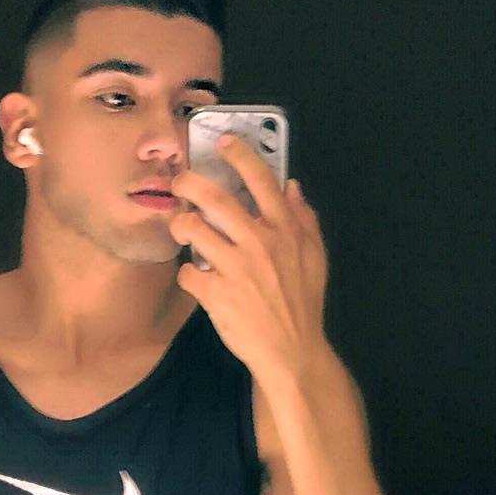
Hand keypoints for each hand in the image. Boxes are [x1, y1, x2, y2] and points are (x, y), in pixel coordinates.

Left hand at [168, 132, 328, 384]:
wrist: (292, 351)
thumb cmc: (303, 305)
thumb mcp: (315, 258)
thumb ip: (304, 219)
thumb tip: (291, 187)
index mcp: (285, 230)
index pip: (260, 179)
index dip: (238, 154)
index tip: (223, 143)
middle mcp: (259, 243)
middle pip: (213, 197)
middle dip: (188, 183)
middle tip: (179, 183)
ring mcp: (236, 268)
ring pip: (192, 229)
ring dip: (180, 225)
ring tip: (181, 230)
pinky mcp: (216, 294)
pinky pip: (186, 273)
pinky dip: (186, 275)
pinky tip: (195, 279)